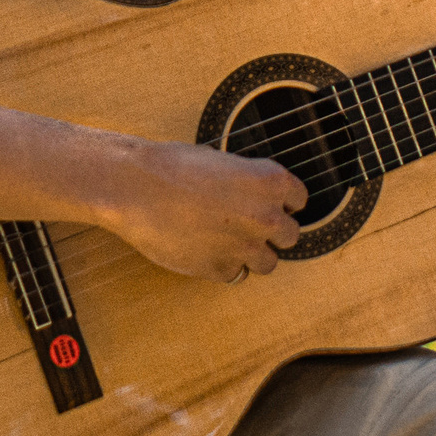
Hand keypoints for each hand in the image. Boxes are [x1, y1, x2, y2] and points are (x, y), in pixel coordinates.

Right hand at [99, 139, 305, 282]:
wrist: (137, 188)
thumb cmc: (173, 166)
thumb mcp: (222, 162)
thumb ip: (246, 183)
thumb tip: (253, 196)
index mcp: (271, 182)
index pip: (298, 199)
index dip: (282, 202)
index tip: (270, 204)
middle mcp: (266, 216)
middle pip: (291, 235)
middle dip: (271, 231)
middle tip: (248, 225)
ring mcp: (245, 246)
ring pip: (268, 263)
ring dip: (252, 254)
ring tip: (227, 242)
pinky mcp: (220, 269)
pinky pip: (234, 274)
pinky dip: (222, 266)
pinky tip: (204, 250)